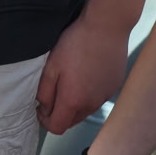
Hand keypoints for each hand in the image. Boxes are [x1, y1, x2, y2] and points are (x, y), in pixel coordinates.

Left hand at [36, 11, 130, 136]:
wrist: (107, 26)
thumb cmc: (75, 44)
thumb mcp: (51, 66)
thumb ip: (44, 93)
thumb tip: (44, 108)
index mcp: (73, 101)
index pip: (57, 128)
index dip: (45, 121)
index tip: (40, 107)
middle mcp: (92, 104)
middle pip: (72, 122)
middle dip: (60, 113)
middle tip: (53, 92)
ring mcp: (106, 96)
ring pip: (86, 111)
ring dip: (75, 104)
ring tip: (71, 81)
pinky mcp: (114, 86)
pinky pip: (98, 98)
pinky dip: (89, 94)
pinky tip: (86, 74)